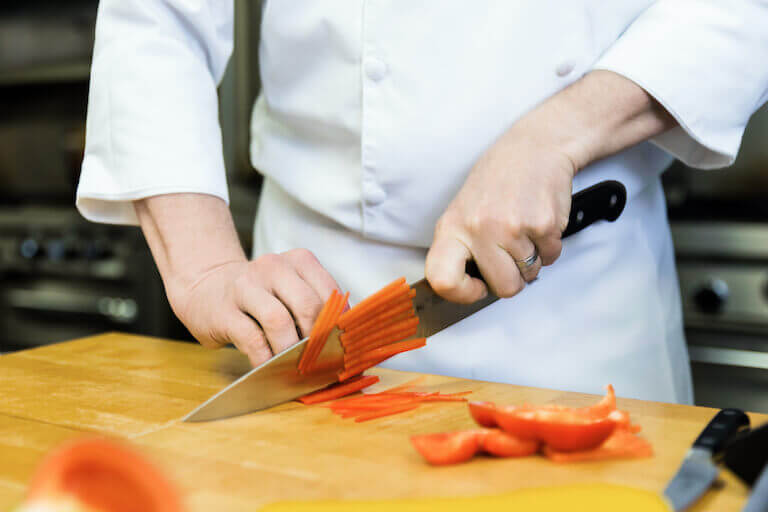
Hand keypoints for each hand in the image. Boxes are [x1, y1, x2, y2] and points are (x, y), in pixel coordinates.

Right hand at [134, 193, 339, 366]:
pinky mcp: (224, 311)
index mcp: (299, 260)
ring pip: (279, 321)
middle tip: (324, 363)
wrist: (205, 288)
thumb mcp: (291, 291)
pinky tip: (271, 370)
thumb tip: (346, 346)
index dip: (340, 325)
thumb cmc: (261, 297)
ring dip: (292, 351)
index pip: (330, 292)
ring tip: (298, 368)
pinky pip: (252, 339)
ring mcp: (245, 286)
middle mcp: (273, 266)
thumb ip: (317, 309)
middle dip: (319, 340)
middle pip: (308, 306)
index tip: (345, 350)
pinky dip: (266, 359)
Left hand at [426, 123, 575, 303]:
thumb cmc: (498, 180)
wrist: (535, 147)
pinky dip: (549, 246)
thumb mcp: (463, 210)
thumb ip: (461, 247)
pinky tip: (538, 222)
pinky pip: (551, 257)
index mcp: (452, 227)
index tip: (476, 286)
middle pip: (504, 288)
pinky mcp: (543, 225)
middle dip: (513, 278)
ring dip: (532, 259)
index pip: (442, 280)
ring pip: (530, 275)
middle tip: (511, 253)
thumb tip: (468, 286)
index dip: (461, 294)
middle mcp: (479, 229)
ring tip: (524, 229)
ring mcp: (512, 228)